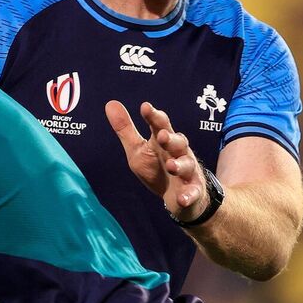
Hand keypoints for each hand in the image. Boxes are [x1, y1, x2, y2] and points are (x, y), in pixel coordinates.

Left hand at [105, 101, 207, 220]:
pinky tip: (183, 199)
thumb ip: (125, 129)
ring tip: (171, 166)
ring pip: (187, 165)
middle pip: (178, 142)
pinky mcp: (192, 192)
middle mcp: (178, 153)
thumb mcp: (138, 149)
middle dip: (171, 139)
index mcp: (164, 141)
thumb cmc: (157, 168)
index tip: (145, 107)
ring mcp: (187, 172)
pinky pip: (192, 193)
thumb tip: (110, 103)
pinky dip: (188, 196)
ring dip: (180, 165)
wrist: (179, 197)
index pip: (160, 125)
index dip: (154, 116)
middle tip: (162, 135)